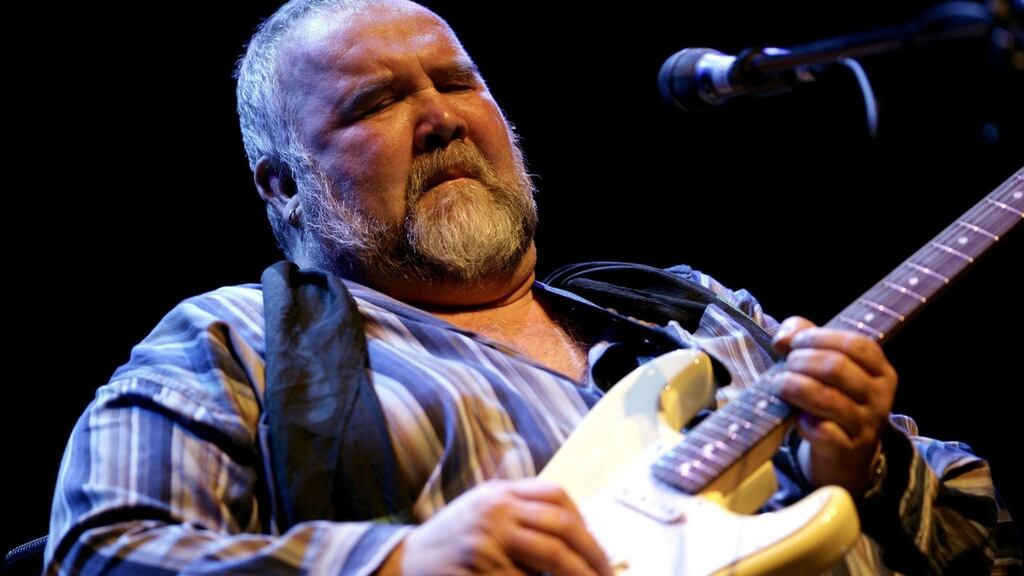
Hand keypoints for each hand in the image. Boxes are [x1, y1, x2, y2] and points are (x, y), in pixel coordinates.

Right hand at [377, 478, 611, 575]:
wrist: (403, 563)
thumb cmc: (451, 542)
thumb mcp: (483, 512)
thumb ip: (521, 514)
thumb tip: (575, 538)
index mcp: (500, 493)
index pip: (556, 496)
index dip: (584, 523)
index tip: (598, 549)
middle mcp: (495, 510)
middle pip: (560, 525)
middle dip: (591, 554)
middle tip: (606, 574)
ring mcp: (487, 539)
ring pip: (549, 555)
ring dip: (577, 574)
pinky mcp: (482, 567)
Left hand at [772, 317, 896, 495]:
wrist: (846, 456)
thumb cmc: (832, 399)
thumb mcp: (825, 365)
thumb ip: (804, 338)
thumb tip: (783, 338)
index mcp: (880, 370)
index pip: (855, 344)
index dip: (820, 338)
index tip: (795, 343)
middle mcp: (880, 397)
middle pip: (837, 368)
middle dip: (802, 362)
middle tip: (786, 366)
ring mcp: (866, 425)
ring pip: (829, 399)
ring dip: (796, 387)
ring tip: (781, 385)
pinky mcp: (848, 449)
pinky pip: (822, 430)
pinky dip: (803, 421)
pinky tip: (796, 418)